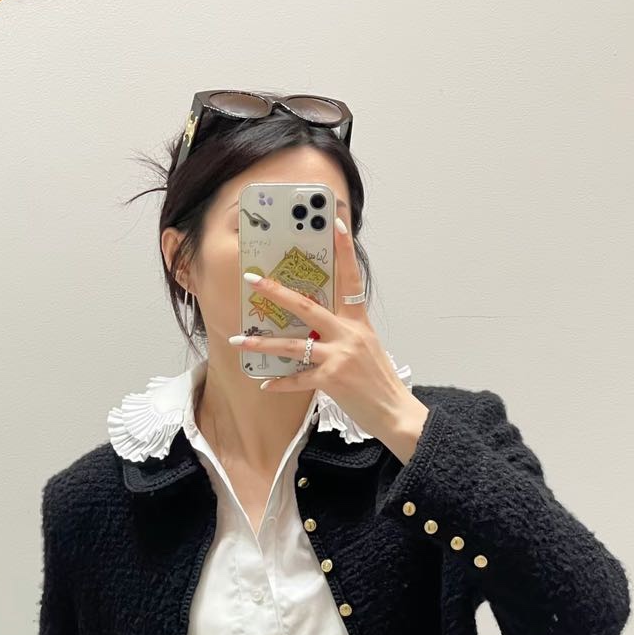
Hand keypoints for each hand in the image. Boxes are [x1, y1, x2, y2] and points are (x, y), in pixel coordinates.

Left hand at [231, 215, 412, 442]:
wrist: (394, 411)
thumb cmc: (378, 381)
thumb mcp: (366, 348)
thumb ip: (344, 333)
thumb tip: (316, 328)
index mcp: (358, 322)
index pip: (351, 279)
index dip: (344, 250)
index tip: (336, 223)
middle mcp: (348, 334)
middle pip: (307, 306)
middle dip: (277, 293)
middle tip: (253, 280)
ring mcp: (340, 356)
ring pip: (293, 345)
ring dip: (263, 344)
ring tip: (239, 341)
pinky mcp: (332, 379)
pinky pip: (298, 379)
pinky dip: (281, 383)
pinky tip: (265, 384)